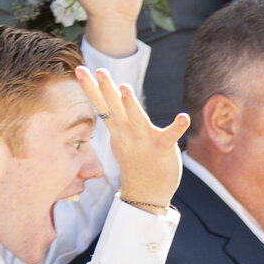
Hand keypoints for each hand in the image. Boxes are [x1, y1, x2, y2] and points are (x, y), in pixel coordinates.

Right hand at [76, 64, 187, 208]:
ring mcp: (144, 141)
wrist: (145, 194)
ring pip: (136, 119)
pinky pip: (170, 136)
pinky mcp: (162, 149)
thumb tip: (110, 104)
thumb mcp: (121, 140)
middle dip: (106, 89)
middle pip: (114, 108)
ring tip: (125, 87)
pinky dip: (177, 126)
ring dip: (130, 104)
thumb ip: (117, 121)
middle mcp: (128, 134)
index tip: (79, 69)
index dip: (90, 87)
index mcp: (118, 130)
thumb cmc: (135, 164)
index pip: (101, 105)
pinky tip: (184, 116)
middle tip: (100, 71)